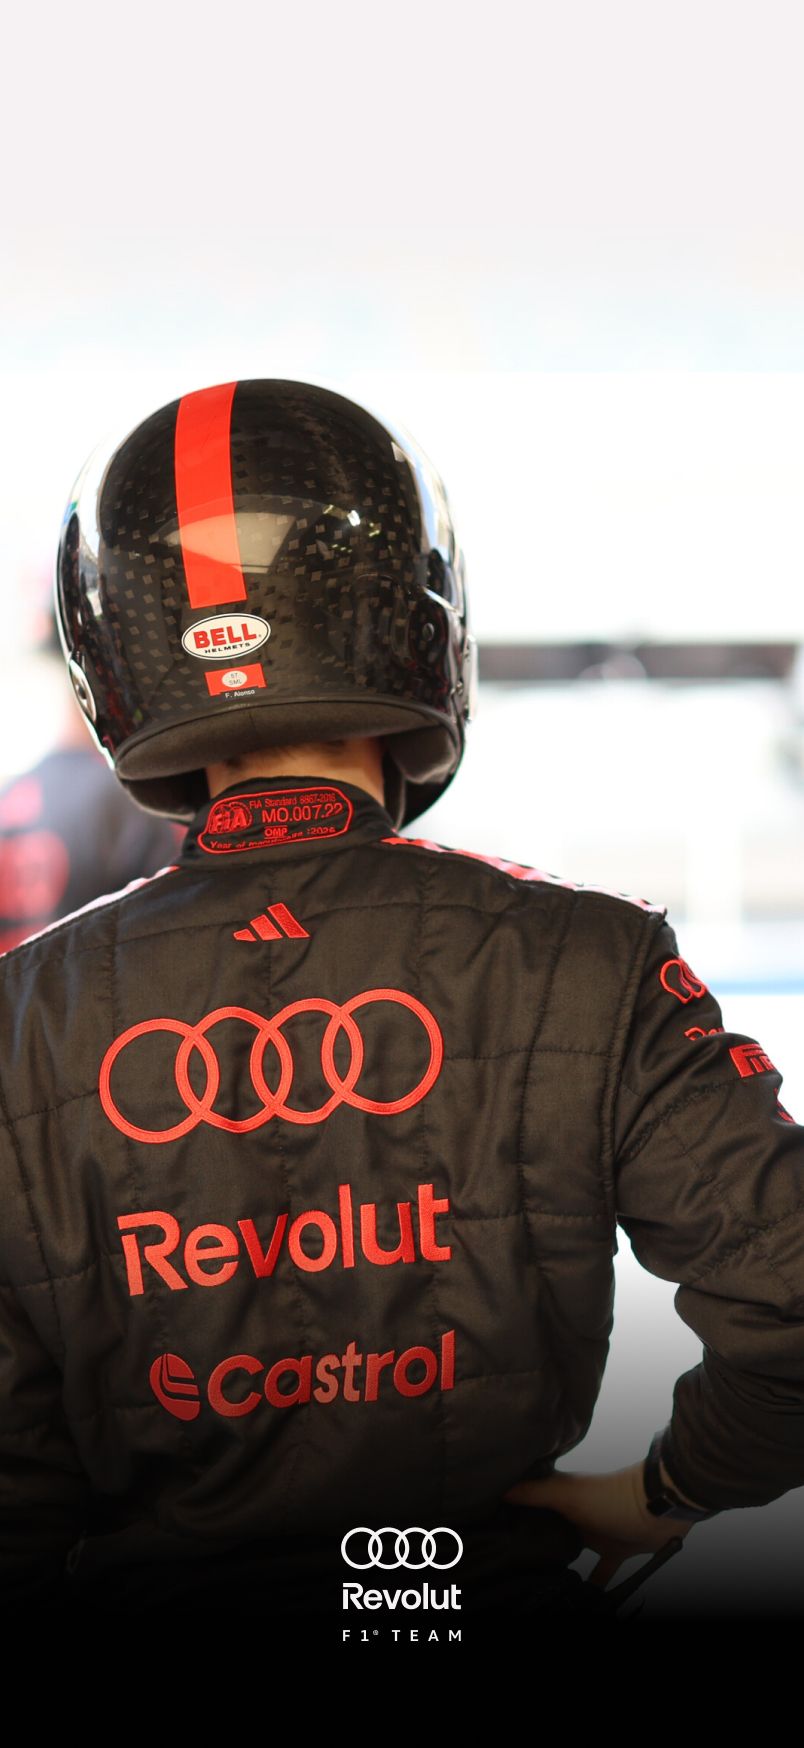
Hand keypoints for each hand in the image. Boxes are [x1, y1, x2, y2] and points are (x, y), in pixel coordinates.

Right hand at [504, 1459, 697, 1588]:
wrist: (659, 1509)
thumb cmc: (610, 1496)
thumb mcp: (566, 1493)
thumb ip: (534, 1492)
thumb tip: (498, 1491)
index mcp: (560, 1495)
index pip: (529, 1503)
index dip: (511, 1514)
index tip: (491, 1531)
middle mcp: (574, 1513)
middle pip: (547, 1530)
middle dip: (533, 1544)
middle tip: (511, 1566)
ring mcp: (594, 1533)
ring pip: (569, 1553)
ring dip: (559, 1566)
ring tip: (540, 1584)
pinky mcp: (614, 1552)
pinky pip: (599, 1574)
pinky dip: (592, 1586)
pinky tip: (581, 1599)